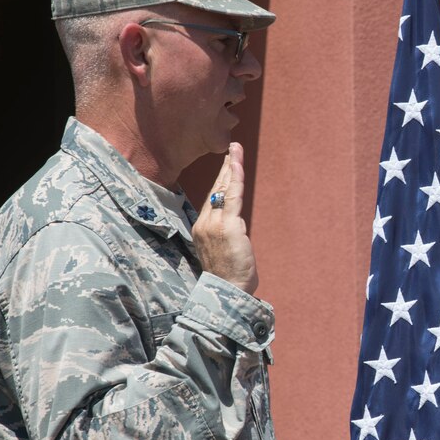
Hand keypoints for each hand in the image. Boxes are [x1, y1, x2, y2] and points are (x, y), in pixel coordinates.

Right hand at [193, 143, 258, 293]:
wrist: (227, 291)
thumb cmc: (229, 277)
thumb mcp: (224, 252)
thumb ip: (228, 235)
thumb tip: (237, 226)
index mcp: (202, 229)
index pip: (211, 199)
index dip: (220, 181)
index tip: (226, 166)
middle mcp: (204, 223)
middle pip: (215, 189)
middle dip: (225, 168)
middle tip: (232, 148)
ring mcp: (214, 223)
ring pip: (223, 189)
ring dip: (231, 166)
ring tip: (236, 149)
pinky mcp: (227, 225)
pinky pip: (232, 196)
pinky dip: (236, 178)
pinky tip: (238, 164)